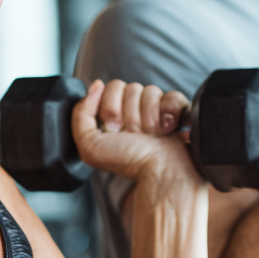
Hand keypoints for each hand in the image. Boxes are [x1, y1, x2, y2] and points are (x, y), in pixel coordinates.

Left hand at [71, 80, 203, 186]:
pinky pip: (172, 95)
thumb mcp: (90, 145)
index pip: (112, 87)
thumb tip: (96, 85)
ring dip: (150, 117)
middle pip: (131, 88)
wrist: (161, 172)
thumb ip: (81, 114)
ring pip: (151, 91)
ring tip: (152, 135)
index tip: (116, 130)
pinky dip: (170, 111)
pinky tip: (167, 128)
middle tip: (135, 134)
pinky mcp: (177, 110)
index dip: (112, 108)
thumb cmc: (128, 162)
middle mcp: (134, 111)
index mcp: (114, 116)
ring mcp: (156, 109)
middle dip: (131, 114)